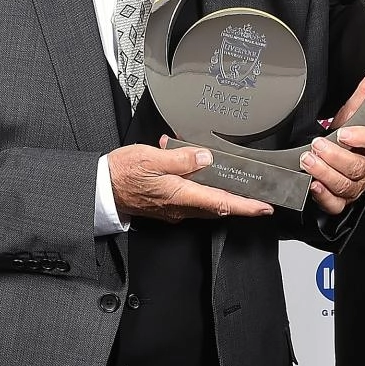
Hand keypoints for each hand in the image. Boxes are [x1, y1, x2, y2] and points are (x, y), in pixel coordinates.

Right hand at [108, 140, 273, 222]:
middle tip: (259, 195)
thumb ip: (181, 158)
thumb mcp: (151, 158)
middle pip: (218, 206)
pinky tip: (196, 169)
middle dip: (240, 202)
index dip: (246, 206)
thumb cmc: (121, 174)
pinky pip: (191, 198)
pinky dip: (201, 186)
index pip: (221, 203)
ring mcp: (173, 208)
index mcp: (180, 195)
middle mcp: (179, 206)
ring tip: (233, 180)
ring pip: (206, 203)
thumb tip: (206, 157)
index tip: (264, 207)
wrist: (99, 188)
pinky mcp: (166, 205)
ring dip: (222, 194)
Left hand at [300, 69, 364, 216]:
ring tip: (309, 161)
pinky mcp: (341, 199)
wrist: (339, 153)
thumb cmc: (347, 134)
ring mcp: (355, 185)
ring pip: (346, 185)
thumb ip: (364, 93)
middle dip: (335, 157)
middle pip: (358, 167)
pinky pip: (336, 204)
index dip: (364, 138)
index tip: (345, 132)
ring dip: (326, 174)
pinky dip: (324, 197)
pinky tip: (313, 185)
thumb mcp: (353, 110)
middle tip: (317, 146)